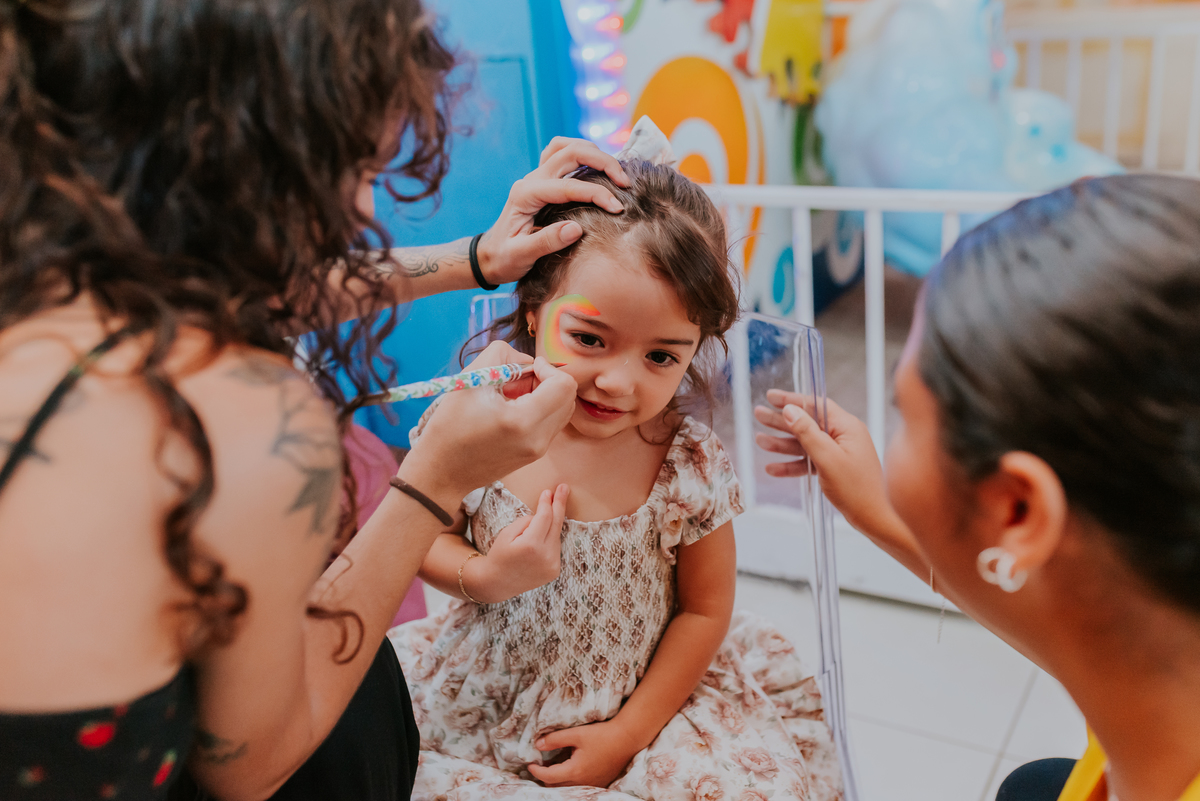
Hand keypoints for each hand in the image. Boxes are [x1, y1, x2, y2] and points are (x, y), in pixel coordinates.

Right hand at [401, 341, 577, 503]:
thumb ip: (503, 355)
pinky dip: (540, 409)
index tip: (525, 369)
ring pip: (563, 409)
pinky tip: (512, 410)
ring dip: (545, 394)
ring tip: (514, 396)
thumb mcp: (471, 378)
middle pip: (568, 396)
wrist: (442, 472)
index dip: (548, 368)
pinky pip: (552, 422)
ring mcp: (539, 450)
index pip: (564, 385)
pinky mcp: (535, 454)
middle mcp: (538, 439)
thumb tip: (528, 361)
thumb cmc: (449, 426)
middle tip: (519, 380)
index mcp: (523, 420)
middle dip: (548, 380)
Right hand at [467, 484, 568, 602]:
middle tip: (564, 488)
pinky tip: (542, 537)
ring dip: (551, 524)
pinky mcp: (555, 571)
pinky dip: (550, 539)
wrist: (498, 583)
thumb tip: (543, 514)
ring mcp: (552, 565)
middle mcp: (545, 556)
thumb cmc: (499, 554)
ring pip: (556, 536)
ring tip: (544, 516)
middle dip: (560, 504)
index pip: (545, 517)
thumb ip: (526, 521)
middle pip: (557, 524)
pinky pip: (555, 547)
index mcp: (531, 545)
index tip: (548, 491)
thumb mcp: (506, 533)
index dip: (547, 503)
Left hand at [476, 138, 630, 285]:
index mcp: (525, 195)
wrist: (490, 256)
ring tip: (617, 172)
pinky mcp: (543, 181)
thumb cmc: (504, 258)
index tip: (617, 208)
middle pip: (569, 152)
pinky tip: (600, 170)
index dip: (596, 193)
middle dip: (602, 161)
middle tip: (625, 182)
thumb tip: (576, 229)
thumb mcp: (521, 256)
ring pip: (566, 147)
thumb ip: (547, 242)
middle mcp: (531, 180)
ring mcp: (536, 177)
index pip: (567, 186)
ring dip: (593, 152)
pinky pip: (563, 155)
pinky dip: (584, 156)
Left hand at [527, 720, 640, 788]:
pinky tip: (570, 768)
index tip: (530, 764)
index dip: (536, 771)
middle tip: (540, 765)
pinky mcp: (600, 782)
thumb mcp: (576, 734)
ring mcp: (592, 784)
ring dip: (557, 780)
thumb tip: (537, 745)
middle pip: (556, 786)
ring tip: (553, 766)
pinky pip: (579, 786)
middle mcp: (582, 782)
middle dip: (545, 778)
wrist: (627, 739)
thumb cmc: (602, 735)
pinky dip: (570, 780)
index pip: (548, 777)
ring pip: (568, 788)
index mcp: (575, 771)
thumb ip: (555, 739)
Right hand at [754, 389, 890, 534]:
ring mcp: (839, 452)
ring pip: (805, 444)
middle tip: (758, 414)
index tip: (771, 396)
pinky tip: (773, 468)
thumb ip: (807, 432)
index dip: (792, 399)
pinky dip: (792, 464)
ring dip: (782, 444)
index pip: (816, 405)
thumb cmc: (856, 489)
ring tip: (760, 441)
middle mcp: (844, 436)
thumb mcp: (827, 458)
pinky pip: (809, 461)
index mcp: (847, 427)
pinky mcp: (834, 468)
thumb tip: (791, 409)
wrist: (873, 518)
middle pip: (807, 423)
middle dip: (781, 421)